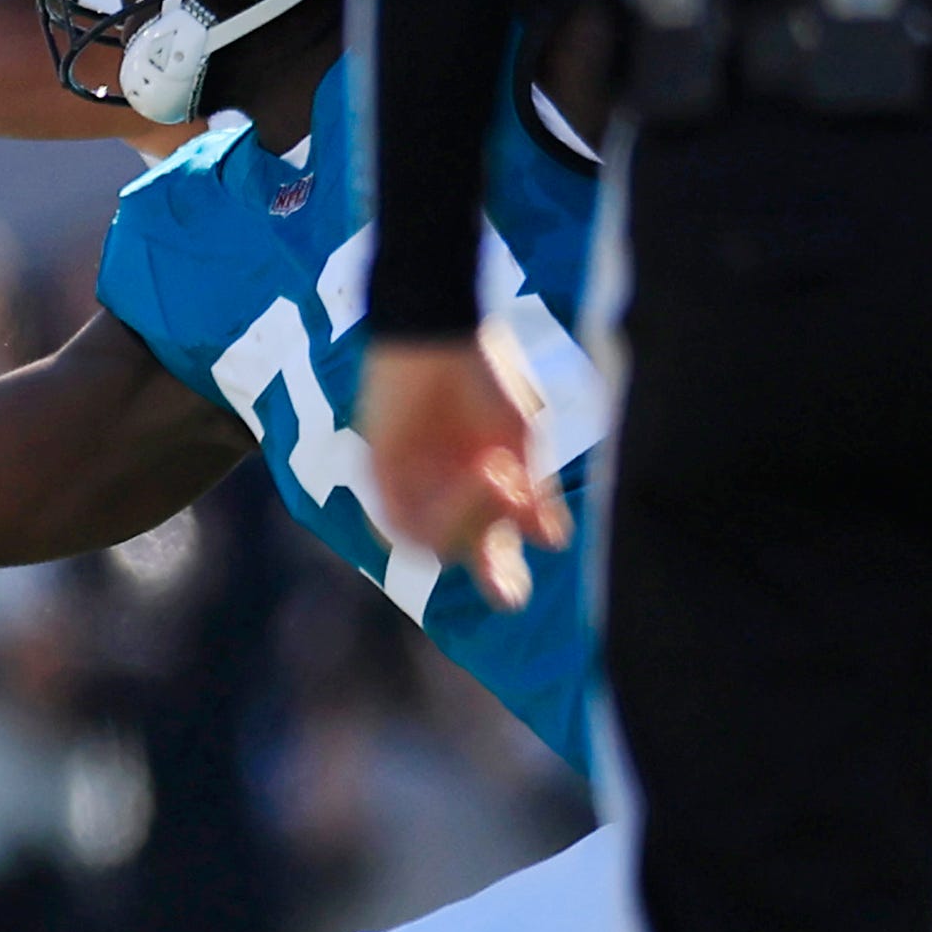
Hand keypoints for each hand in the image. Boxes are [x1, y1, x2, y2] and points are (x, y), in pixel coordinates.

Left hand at [365, 333, 570, 610]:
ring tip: (501, 472)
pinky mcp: (378, 472)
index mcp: (481, 498)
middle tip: (514, 556)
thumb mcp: (521, 436)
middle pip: (460, 557)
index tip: (514, 598)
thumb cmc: (488, 379)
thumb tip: (553, 541)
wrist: (442, 333)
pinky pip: (401, 520)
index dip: (501, 580)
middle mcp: (443, 499)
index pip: (489, 556)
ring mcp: (410, 488)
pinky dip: (447, 508)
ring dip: (473, 520)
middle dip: (491, 567)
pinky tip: (481, 472)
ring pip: (432, 544)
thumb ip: (531, 492)